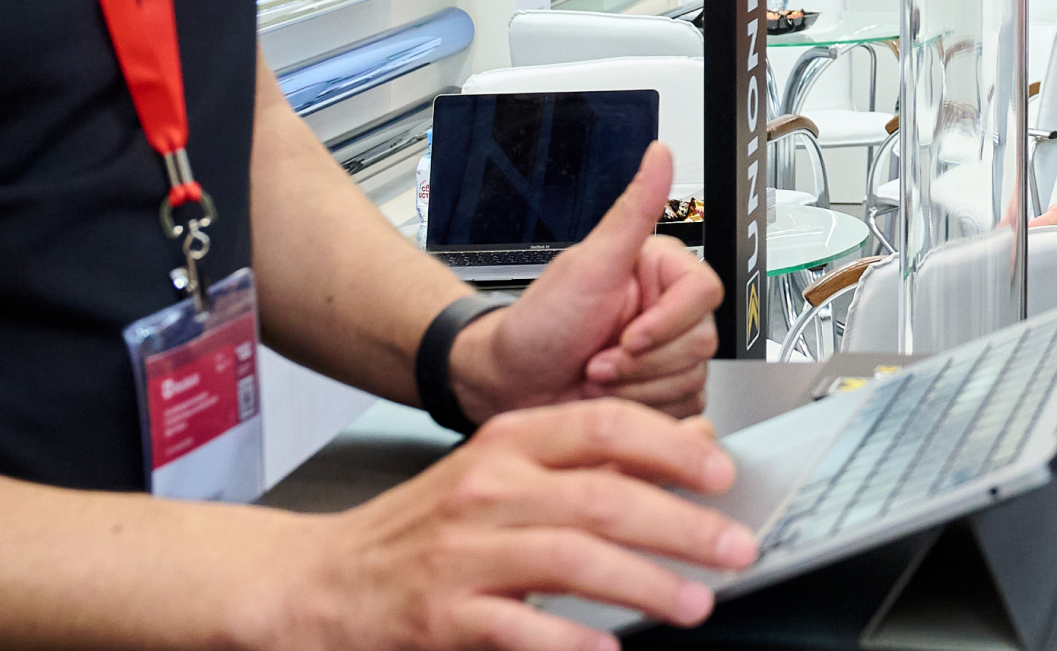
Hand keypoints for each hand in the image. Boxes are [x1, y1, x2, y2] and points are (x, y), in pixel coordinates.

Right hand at [262, 400, 752, 648]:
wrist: (322, 581)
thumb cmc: (423, 528)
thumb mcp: (507, 473)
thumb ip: (594, 459)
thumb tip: (690, 447)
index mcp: (509, 444)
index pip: (604, 428)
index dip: (670, 450)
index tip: (722, 475)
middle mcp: (488, 488)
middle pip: (602, 497)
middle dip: (680, 525)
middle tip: (733, 548)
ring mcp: (463, 553)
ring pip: (572, 559)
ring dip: (644, 583)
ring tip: (692, 603)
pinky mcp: (442, 616)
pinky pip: (518, 628)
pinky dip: (569, 640)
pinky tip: (608, 649)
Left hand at [451, 143, 718, 423]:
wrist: (506, 384)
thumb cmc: (538, 324)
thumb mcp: (588, 264)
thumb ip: (633, 210)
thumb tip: (659, 155)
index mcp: (661, 273)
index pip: (704, 294)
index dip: (667, 323)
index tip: (629, 336)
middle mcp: (669, 311)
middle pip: (701, 343)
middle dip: (641, 364)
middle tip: (597, 360)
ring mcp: (667, 355)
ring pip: (691, 380)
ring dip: (635, 390)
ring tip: (595, 378)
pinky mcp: (662, 392)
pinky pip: (681, 409)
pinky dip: (641, 411)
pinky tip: (610, 399)